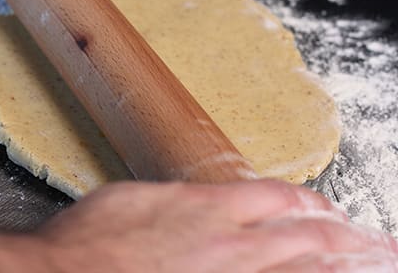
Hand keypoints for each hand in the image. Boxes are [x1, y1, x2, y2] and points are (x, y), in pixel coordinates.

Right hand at [38, 180, 397, 271]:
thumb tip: (201, 204)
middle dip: (348, 237)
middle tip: (378, 244)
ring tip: (377, 262)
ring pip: (306, 269)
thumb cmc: (93, 242)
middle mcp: (230, 245)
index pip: (280, 197)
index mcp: (209, 208)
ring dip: (345, 264)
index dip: (310, 202)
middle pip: (309, 236)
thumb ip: (180, 202)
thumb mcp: (138, 199)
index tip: (326, 209)